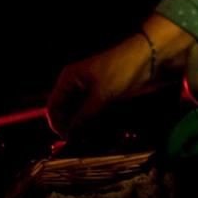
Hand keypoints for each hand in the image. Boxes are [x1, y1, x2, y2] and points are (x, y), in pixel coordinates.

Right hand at [46, 17, 192, 135]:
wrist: (145, 57)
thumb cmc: (120, 69)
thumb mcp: (100, 94)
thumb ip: (84, 115)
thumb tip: (71, 134)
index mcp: (68, 79)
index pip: (53, 106)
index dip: (56, 123)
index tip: (67, 138)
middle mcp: (75, 83)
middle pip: (64, 110)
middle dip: (69, 125)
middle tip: (78, 140)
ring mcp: (88, 88)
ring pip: (77, 111)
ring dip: (80, 123)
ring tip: (86, 137)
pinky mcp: (101, 92)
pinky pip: (89, 109)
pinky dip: (90, 119)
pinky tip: (95, 128)